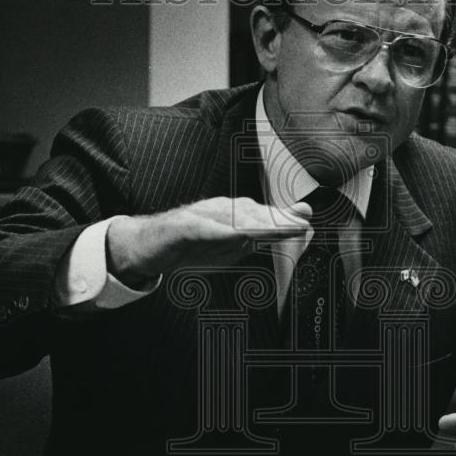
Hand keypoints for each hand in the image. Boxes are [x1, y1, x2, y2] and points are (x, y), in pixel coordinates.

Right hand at [106, 196, 310, 284]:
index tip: (306, 221)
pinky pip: (202, 228)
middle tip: (297, 225)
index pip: (264, 217)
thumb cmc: (193, 243)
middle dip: (275, 220)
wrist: (149, 246)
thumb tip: (302, 223)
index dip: (284, 220)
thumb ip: (265, 233)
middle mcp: (221, 209)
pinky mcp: (181, 226)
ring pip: (230, 218)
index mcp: (235, 215)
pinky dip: (216, 230)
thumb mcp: (233, 243)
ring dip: (253, 223)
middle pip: (252, 214)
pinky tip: (230, 234)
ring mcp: (201, 215)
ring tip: (273, 229)